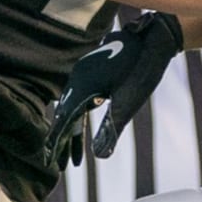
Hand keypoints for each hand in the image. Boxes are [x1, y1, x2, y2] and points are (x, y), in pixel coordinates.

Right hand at [44, 12, 183, 167]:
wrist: (153, 37)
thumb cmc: (143, 69)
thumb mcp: (129, 102)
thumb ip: (111, 128)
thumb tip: (100, 157)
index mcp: (84, 84)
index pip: (64, 118)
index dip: (56, 140)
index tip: (48, 159)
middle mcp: (79, 75)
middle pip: (65, 113)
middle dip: (61, 140)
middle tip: (56, 164)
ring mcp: (85, 70)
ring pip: (72, 104)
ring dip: (70, 129)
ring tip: (72, 156)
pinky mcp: (93, 69)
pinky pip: (79, 96)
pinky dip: (78, 115)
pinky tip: (80, 126)